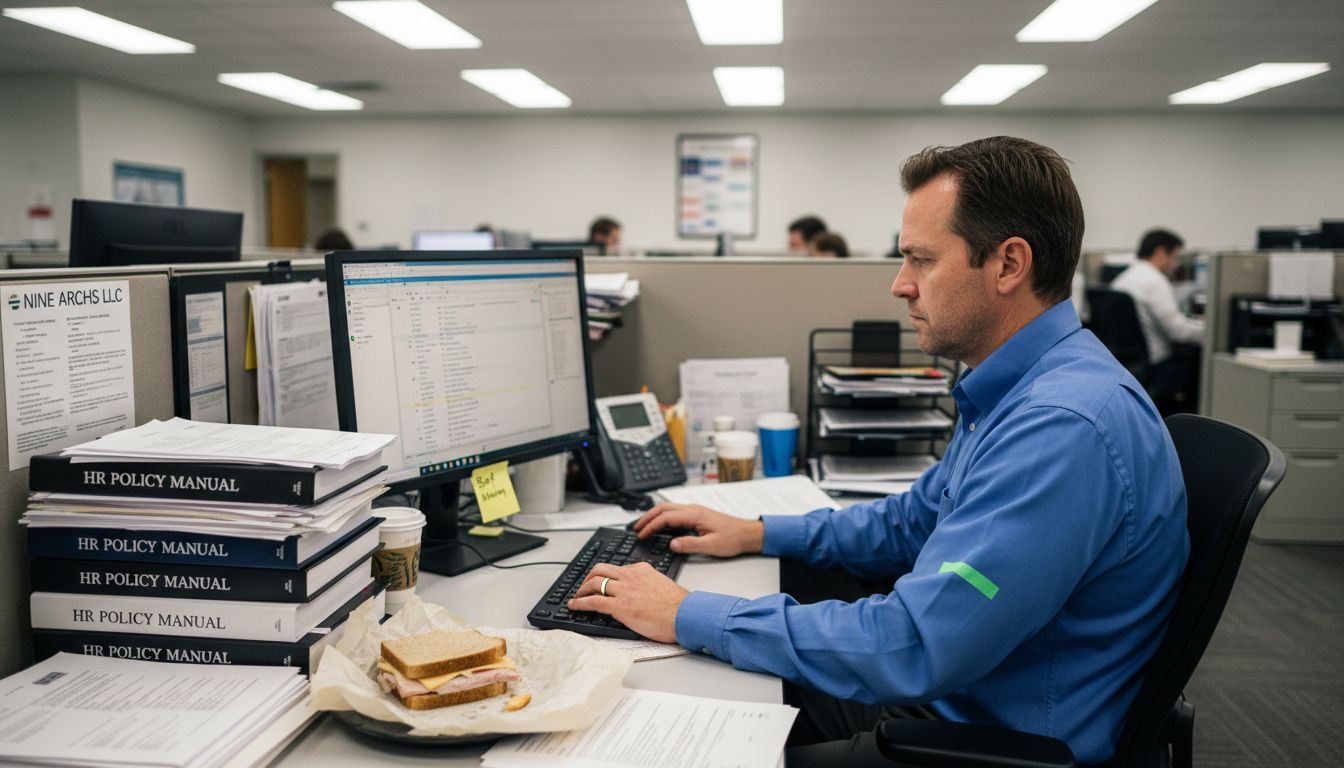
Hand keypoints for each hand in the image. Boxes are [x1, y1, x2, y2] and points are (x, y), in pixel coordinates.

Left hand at [568, 562, 686, 642]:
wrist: (684, 615)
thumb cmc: (679, 607)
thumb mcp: (663, 586)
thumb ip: (649, 585)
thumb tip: (643, 594)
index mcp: (642, 570)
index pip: (618, 568)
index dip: (607, 575)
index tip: (603, 581)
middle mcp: (630, 576)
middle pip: (601, 569)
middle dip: (589, 576)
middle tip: (585, 585)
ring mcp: (623, 590)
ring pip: (594, 582)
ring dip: (582, 589)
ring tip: (577, 596)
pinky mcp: (619, 606)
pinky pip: (593, 601)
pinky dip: (580, 602)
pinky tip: (574, 605)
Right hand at [630, 502, 764, 557]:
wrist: (747, 534)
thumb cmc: (733, 539)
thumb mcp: (711, 546)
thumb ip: (689, 544)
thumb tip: (672, 544)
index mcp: (694, 515)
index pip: (665, 518)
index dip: (651, 526)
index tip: (641, 535)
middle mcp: (693, 509)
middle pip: (663, 508)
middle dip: (647, 517)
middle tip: (635, 528)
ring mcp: (694, 511)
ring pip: (668, 509)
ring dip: (653, 516)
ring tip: (643, 526)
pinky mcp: (697, 515)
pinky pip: (674, 512)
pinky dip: (662, 517)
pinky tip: (660, 525)